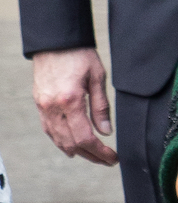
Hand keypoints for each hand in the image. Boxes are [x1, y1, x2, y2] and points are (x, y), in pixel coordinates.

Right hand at [32, 48, 117, 164]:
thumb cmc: (79, 55)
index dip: (100, 152)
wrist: (55, 42)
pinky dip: (61, 141)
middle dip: (91, 155)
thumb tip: (106, 132)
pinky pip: (49, 130)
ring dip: (76, 151)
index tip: (113, 157)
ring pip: (58, 140)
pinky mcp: (39, 105)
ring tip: (94, 156)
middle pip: (71, 143)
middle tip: (107, 160)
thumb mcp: (98, 76)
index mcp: (71, 101)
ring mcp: (43, 108)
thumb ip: (101, 106)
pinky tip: (72, 145)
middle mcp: (53, 108)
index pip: (85, 137)